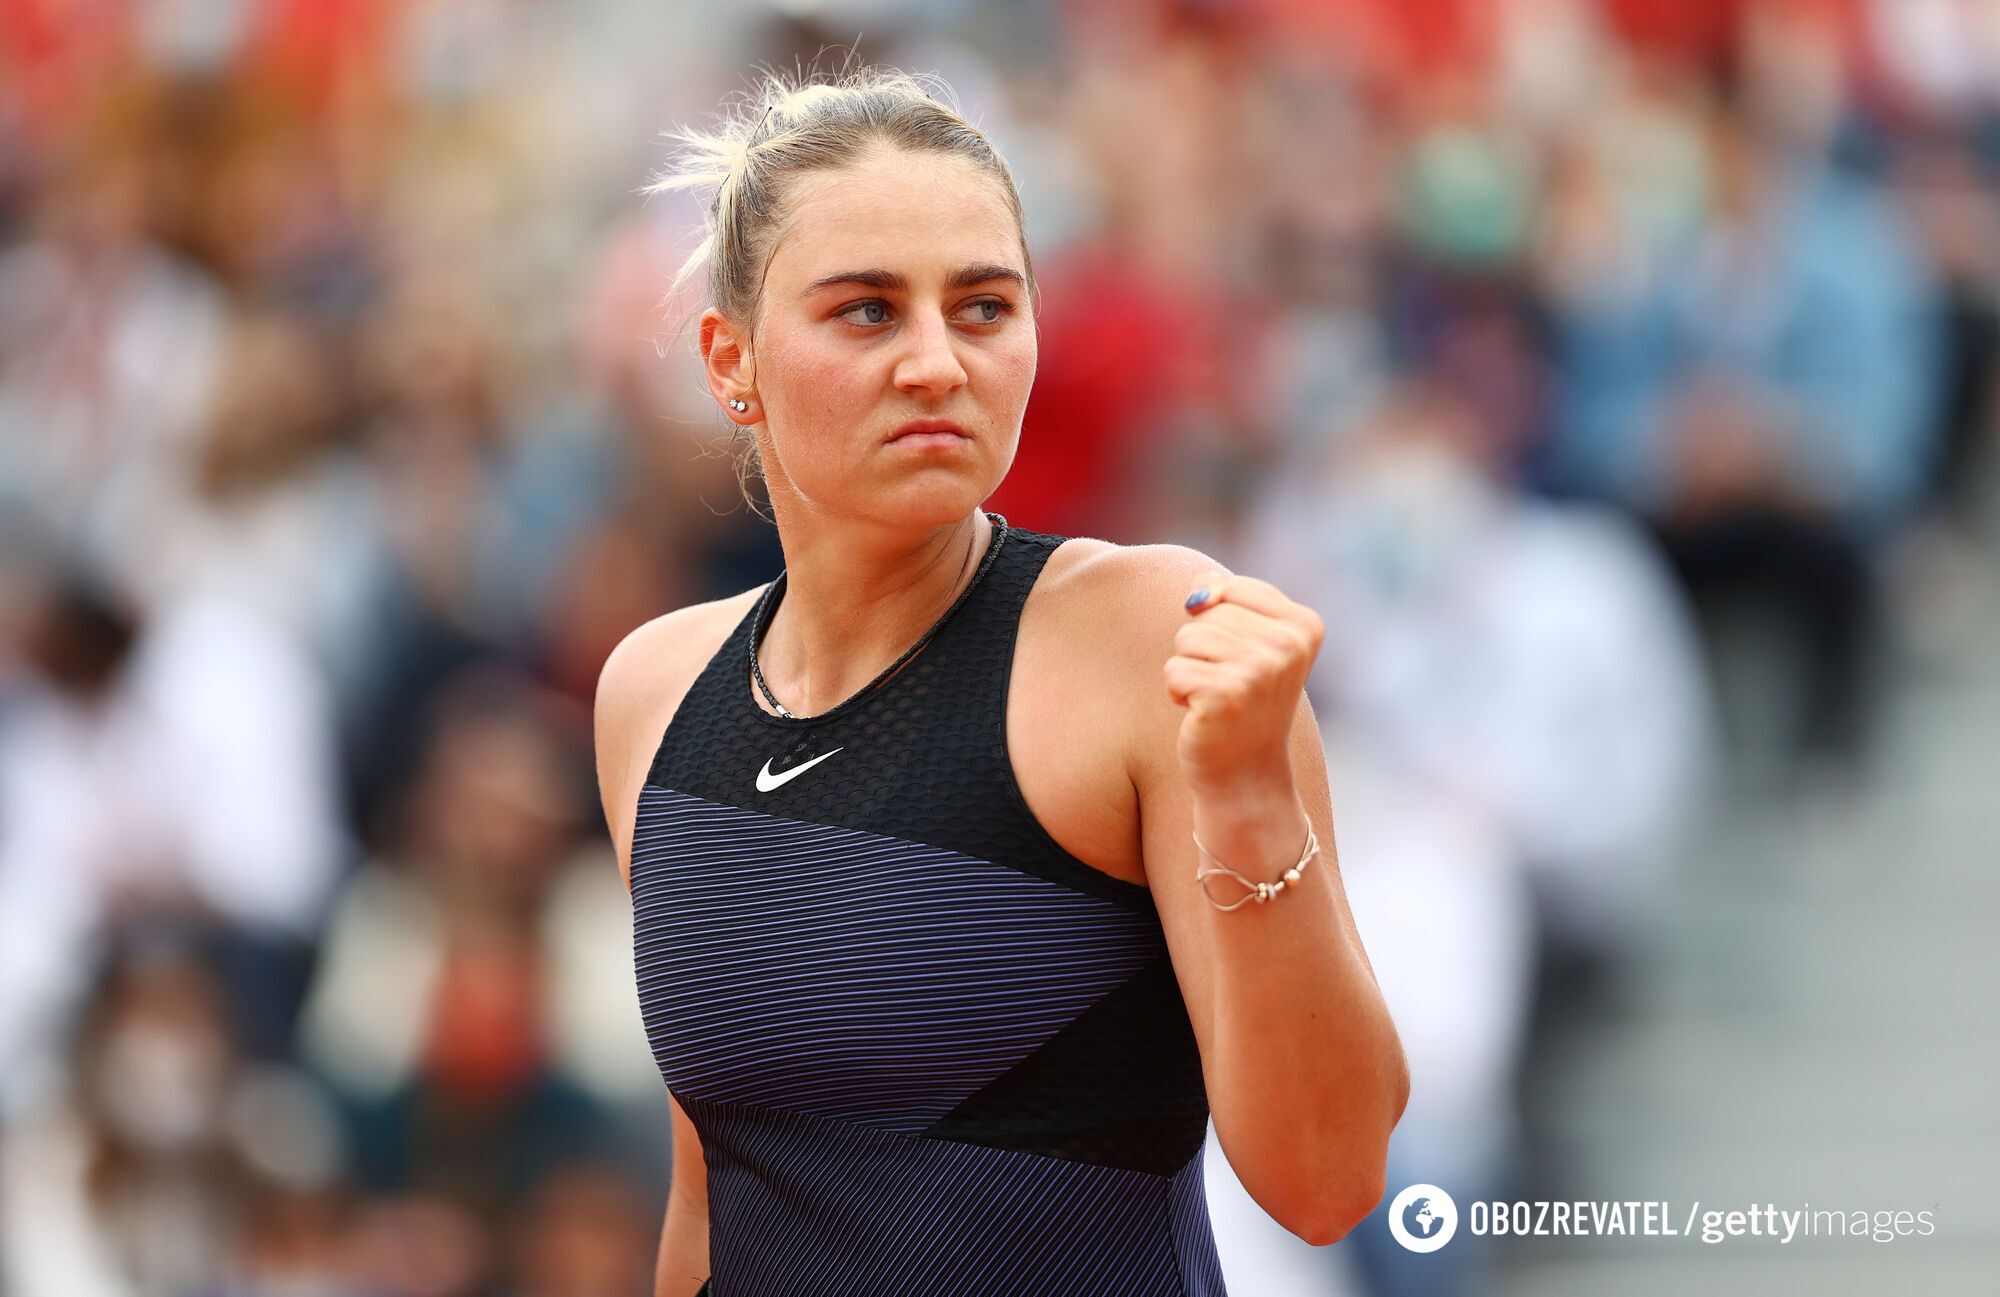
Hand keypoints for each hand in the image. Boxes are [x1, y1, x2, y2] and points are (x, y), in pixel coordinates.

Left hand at [1164, 570, 1323, 794]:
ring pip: (1187, 637)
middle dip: (1202, 648)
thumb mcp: (1247, 643)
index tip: (1242, 661)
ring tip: (1214, 697)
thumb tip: (1202, 586)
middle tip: (1227, 686)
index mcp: (1304, 624)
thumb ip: (1226, 599)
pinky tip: (1202, 714)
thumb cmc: (1242, 702)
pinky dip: (1177, 692)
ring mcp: (1260, 670)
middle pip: (1207, 612)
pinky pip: (1174, 670)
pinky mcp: (1227, 695)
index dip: (1220, 623)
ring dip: (1188, 669)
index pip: (1231, 588)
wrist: (1246, 774)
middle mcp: (1289, 644)